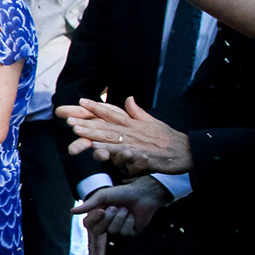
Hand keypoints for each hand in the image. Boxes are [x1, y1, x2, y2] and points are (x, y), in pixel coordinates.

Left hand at [57, 97, 191, 174]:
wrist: (186, 152)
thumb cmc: (168, 138)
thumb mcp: (152, 122)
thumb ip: (137, 112)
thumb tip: (129, 98)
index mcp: (133, 124)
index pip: (112, 112)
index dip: (96, 106)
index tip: (81, 101)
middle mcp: (132, 131)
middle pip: (106, 125)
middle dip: (86, 122)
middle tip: (68, 119)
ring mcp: (136, 143)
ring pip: (111, 137)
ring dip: (93, 134)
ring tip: (76, 130)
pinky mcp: (141, 155)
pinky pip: (123, 153)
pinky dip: (110, 150)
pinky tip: (97, 149)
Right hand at [75, 177, 169, 254]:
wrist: (142, 193)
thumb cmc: (121, 193)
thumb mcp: (102, 196)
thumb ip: (88, 205)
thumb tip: (72, 211)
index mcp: (97, 217)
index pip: (88, 226)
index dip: (94, 220)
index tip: (102, 210)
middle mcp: (106, 225)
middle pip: (98, 233)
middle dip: (107, 221)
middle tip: (112, 218)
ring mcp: (118, 229)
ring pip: (113, 231)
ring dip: (119, 217)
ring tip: (125, 209)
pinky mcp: (130, 232)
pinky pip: (125, 232)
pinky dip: (128, 221)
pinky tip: (132, 215)